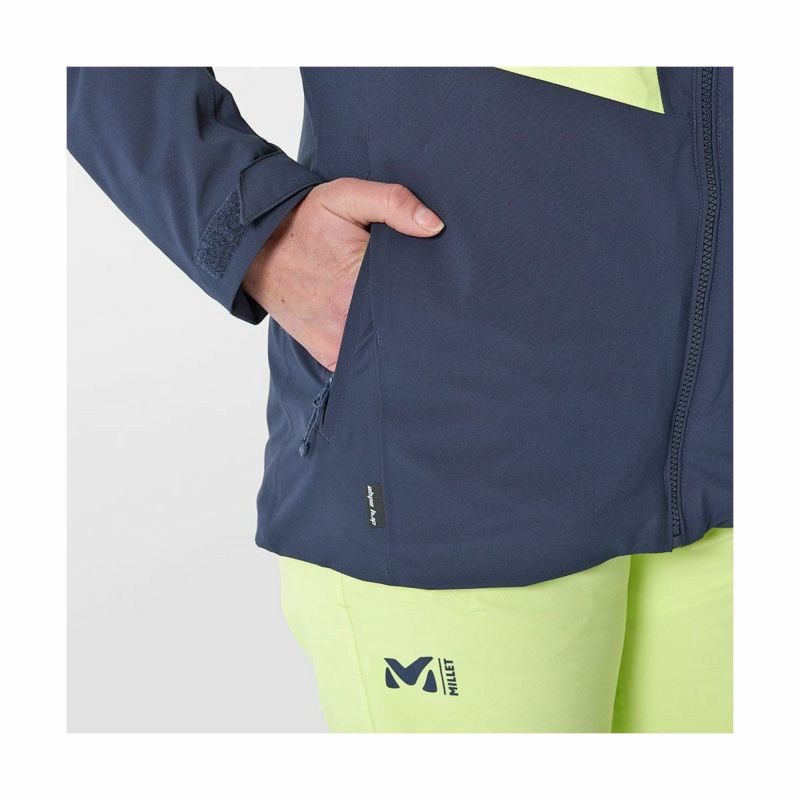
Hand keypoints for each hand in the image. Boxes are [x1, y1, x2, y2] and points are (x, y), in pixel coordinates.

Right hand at [243, 178, 443, 369]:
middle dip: (415, 309)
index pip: (416, 293)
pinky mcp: (330, 356)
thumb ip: (392, 202)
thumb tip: (434, 225)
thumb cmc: (302, 222)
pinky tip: (376, 328)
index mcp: (360, 281)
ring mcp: (340, 342)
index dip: (429, 285)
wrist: (254, 250)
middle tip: (417, 292)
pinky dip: (371, 349)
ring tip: (398, 309)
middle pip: (404, 322)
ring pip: (385, 345)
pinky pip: (361, 360)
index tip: (433, 277)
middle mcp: (351, 318)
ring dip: (395, 331)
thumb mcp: (344, 196)